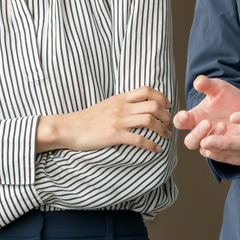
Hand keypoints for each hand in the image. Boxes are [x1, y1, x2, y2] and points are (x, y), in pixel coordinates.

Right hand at [37, 87, 171, 153]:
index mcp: (120, 98)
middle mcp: (121, 107)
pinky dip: (152, 145)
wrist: (70, 128)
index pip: (146, 90)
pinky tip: (156, 149)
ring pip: (149, 120)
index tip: (168, 106)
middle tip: (170, 123)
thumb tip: (139, 106)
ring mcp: (118, 121)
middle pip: (153, 105)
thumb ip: (122, 103)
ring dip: (162, 129)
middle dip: (166, 115)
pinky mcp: (115, 136)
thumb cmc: (88, 118)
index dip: (162, 97)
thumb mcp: (107, 104)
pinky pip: (139, 139)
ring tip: (166, 136)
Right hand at [174, 74, 239, 152]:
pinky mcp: (228, 150)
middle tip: (208, 123)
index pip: (180, 123)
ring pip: (207, 150)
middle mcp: (201, 134)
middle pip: (190, 142)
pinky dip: (231, 146)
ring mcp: (214, 144)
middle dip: (197, 134)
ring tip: (224, 125)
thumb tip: (198, 82)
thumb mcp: (219, 88)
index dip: (179, 120)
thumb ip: (208, 85)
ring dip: (214, 140)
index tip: (184, 115)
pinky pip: (226, 154)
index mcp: (195, 118)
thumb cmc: (228, 98)